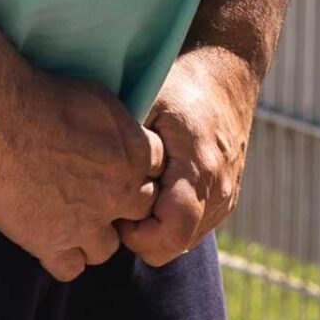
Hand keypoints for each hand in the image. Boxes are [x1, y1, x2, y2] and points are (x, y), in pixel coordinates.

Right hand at [0, 69, 163, 281]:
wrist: (1, 116)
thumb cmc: (47, 98)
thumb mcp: (101, 100)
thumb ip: (122, 131)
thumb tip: (125, 143)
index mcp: (134, 155)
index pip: (155, 175)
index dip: (134, 173)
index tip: (115, 170)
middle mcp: (118, 193)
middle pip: (138, 214)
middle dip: (121, 206)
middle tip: (95, 196)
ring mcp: (86, 223)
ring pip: (107, 249)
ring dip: (94, 236)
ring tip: (72, 220)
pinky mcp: (52, 244)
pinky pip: (72, 269)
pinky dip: (64, 258)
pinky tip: (52, 239)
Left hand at [117, 44, 261, 266]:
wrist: (229, 72)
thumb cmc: (183, 83)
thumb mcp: (149, 100)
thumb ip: (126, 144)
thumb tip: (90, 177)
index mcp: (199, 168)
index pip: (169, 236)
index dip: (136, 235)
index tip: (119, 207)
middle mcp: (218, 191)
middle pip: (173, 246)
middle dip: (142, 234)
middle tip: (123, 200)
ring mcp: (226, 198)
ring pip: (183, 242)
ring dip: (158, 228)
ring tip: (142, 189)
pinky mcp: (228, 199)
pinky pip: (195, 228)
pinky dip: (173, 219)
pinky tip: (160, 188)